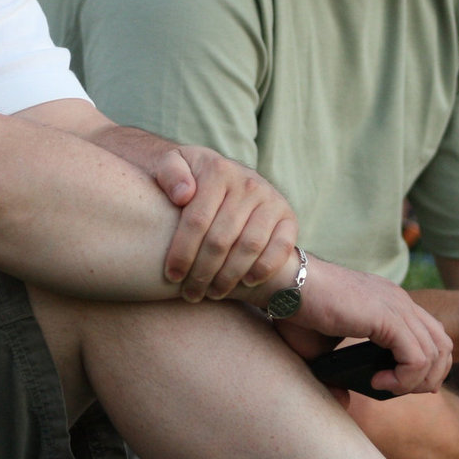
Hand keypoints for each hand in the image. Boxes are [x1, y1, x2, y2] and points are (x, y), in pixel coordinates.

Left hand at [84, 122, 296, 301]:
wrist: (228, 176)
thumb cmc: (192, 179)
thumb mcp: (173, 164)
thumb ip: (170, 173)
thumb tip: (183, 196)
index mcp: (217, 171)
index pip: (197, 221)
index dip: (182, 253)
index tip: (172, 276)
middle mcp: (247, 183)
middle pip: (221, 239)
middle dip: (202, 273)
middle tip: (190, 294)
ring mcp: (271, 200)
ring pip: (249, 246)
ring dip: (229, 277)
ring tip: (212, 293)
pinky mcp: (288, 217)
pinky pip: (281, 247)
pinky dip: (265, 268)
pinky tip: (247, 282)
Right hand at [275, 257, 452, 395]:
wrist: (287, 286)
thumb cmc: (298, 312)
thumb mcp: (323, 351)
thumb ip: (337, 375)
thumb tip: (344, 403)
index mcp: (390, 303)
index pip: (431, 335)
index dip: (425, 366)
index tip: (398, 382)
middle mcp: (400, 301)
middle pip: (442, 345)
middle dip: (428, 377)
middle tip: (397, 389)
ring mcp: (397, 307)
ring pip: (435, 353)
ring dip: (415, 381)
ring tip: (385, 386)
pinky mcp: (387, 317)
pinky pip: (417, 358)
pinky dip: (404, 378)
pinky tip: (378, 381)